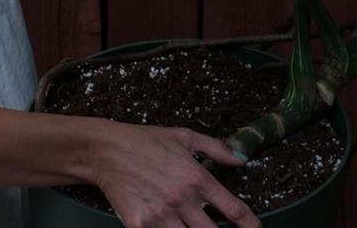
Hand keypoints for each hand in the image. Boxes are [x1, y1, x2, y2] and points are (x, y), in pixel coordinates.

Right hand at [90, 121, 260, 227]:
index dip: (250, 226)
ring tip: (190, 226)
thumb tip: (242, 160)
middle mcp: (182, 199)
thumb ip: (217, 150)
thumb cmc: (145, 141)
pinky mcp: (140, 225)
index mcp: (197, 178)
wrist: (106, 150)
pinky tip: (169, 227)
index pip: (234, 210)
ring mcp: (161, 215)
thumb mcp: (185, 137)